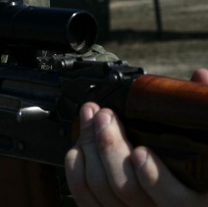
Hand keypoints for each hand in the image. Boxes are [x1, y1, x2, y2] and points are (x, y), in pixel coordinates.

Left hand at [65, 68, 207, 206]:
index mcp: (193, 199)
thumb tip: (201, 76)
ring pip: (100, 188)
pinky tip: (79, 144)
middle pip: (126, 188)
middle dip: (109, 146)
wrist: (172, 190)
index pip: (175, 200)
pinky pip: (83, 196)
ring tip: (90, 117)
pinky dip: (76, 168)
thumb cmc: (193, 167)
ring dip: (89, 147)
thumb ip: (204, 108)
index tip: (141, 151)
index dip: (155, 179)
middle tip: (104, 115)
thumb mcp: (206, 140)